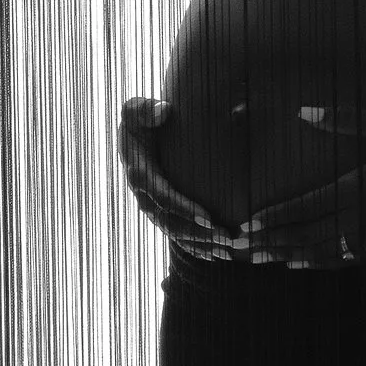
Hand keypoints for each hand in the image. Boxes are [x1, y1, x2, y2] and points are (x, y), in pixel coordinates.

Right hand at [117, 96, 253, 259]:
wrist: (135, 135)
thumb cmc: (141, 120)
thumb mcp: (137, 110)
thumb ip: (146, 109)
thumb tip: (163, 111)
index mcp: (140, 175)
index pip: (164, 198)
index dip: (185, 210)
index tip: (209, 218)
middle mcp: (145, 197)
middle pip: (173, 223)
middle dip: (201, 234)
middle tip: (229, 239)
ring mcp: (153, 210)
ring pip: (178, 235)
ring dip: (204, 246)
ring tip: (230, 251)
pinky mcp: (162, 215)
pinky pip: (179, 237)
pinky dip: (197, 249)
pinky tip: (218, 256)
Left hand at [235, 115, 365, 265]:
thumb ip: (350, 117)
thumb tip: (306, 110)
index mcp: (362, 187)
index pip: (307, 207)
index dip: (274, 217)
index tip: (247, 224)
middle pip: (307, 235)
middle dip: (270, 242)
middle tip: (237, 249)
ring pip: (323, 253)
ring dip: (288, 256)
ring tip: (259, 259)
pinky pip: (345, 261)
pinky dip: (318, 263)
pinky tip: (297, 262)